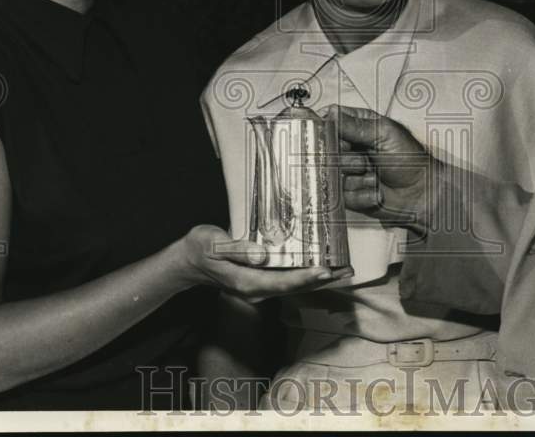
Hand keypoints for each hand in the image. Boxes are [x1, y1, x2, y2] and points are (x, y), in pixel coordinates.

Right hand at [179, 225, 352, 303]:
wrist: (187, 261)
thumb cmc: (200, 249)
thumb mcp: (214, 244)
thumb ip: (239, 250)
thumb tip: (263, 255)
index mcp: (247, 282)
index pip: (282, 282)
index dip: (306, 277)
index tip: (325, 270)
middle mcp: (256, 289)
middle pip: (295, 288)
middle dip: (322, 280)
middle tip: (347, 271)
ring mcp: (258, 287)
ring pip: (294, 286)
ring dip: (319, 279)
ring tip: (343, 271)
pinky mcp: (260, 282)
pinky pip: (288, 281)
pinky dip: (307, 275)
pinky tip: (320, 268)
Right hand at [324, 104, 433, 231]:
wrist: (423, 194)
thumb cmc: (412, 160)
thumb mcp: (385, 134)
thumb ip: (355, 125)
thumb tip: (331, 113)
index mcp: (360, 126)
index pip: (330, 121)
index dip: (325, 129)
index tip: (328, 136)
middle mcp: (351, 147)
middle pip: (326, 149)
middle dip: (345, 158)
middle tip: (363, 160)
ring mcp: (348, 170)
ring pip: (332, 173)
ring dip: (356, 177)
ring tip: (374, 176)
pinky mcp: (349, 192)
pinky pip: (342, 194)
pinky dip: (360, 194)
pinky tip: (375, 191)